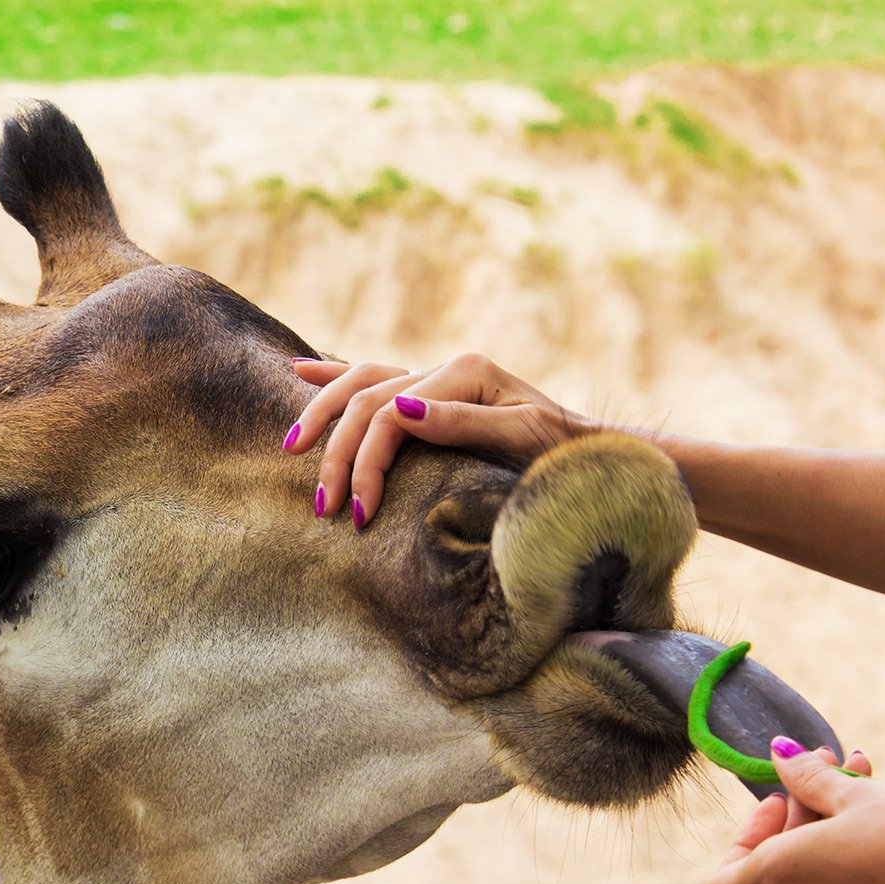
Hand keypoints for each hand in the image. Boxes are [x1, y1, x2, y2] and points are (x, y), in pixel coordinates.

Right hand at [283, 353, 594, 525]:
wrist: (592, 456)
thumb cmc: (565, 455)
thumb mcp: (523, 439)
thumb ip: (463, 423)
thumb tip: (400, 409)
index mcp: (465, 372)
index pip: (390, 414)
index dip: (366, 462)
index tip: (359, 514)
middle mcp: (445, 368)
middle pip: (366, 399)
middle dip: (337, 452)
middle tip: (323, 505)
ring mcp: (436, 378)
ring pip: (359, 382)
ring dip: (322, 412)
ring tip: (293, 445)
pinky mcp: (431, 394)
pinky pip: (372, 378)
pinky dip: (334, 374)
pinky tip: (300, 370)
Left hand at [708, 739, 884, 883]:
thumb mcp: (856, 794)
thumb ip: (807, 778)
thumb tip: (778, 753)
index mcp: (781, 882)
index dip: (743, 841)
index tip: (780, 802)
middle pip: (780, 868)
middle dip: (803, 811)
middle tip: (831, 766)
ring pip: (822, 877)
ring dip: (833, 826)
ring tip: (864, 777)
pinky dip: (860, 859)